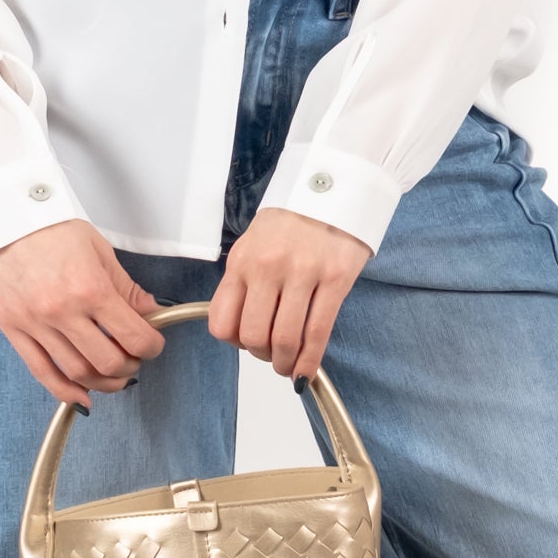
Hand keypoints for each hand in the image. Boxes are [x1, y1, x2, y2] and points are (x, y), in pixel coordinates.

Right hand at [0, 219, 166, 409]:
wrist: (2, 220)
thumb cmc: (51, 229)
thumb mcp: (99, 250)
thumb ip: (125, 287)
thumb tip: (149, 313)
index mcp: (90, 288)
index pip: (133, 336)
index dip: (151, 347)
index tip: (152, 345)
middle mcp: (63, 311)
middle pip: (107, 362)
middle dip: (129, 367)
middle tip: (134, 360)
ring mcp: (36, 324)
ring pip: (76, 373)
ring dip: (102, 383)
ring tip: (112, 376)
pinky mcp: (14, 330)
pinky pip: (41, 372)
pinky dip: (64, 391)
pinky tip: (81, 396)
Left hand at [210, 206, 371, 382]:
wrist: (333, 188)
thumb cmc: (293, 220)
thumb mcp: (254, 244)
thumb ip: (244, 282)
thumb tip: (243, 328)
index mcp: (242, 261)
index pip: (222, 321)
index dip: (234, 342)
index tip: (247, 343)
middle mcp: (268, 268)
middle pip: (253, 336)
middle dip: (262, 356)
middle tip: (273, 355)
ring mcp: (303, 273)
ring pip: (285, 339)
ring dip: (286, 363)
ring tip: (290, 365)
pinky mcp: (336, 279)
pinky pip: (318, 332)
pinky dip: (311, 360)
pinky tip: (308, 369)